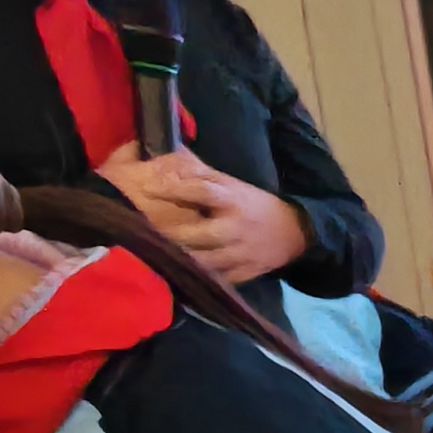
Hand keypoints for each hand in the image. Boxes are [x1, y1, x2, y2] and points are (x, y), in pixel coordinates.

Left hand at [98, 145, 308, 285]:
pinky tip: (175, 277)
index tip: (147, 187)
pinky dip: (195, 279)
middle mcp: (234, 227)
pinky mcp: (242, 274)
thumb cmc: (251, 204)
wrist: (293, 232)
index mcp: (232, 198)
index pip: (201, 190)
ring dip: (178, 261)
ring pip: (203, 262)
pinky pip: (214, 280)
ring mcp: (239, 254)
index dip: (174, 189)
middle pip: (197, 234)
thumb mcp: (230, 183)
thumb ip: (198, 173)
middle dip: (169, 235)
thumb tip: (163, 152)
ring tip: (152, 258)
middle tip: (140, 233)